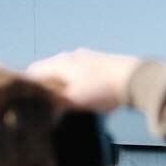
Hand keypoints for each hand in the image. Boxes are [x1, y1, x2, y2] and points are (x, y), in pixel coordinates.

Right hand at [27, 48, 141, 112]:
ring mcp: (87, 58)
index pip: (34, 72)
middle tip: (50, 106)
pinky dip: (80, 85)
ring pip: (68, 73)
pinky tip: (90, 98)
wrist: (135, 79)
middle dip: (49, 89)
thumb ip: (55, 104)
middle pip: (51, 72)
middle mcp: (71, 56)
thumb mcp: (74, 100)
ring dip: (65, 87)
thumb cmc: (103, 89)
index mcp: (60, 63)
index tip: (30, 101)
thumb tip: (43, 109)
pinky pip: (83, 74)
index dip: (30, 87)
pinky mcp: (101, 63)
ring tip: (71, 104)